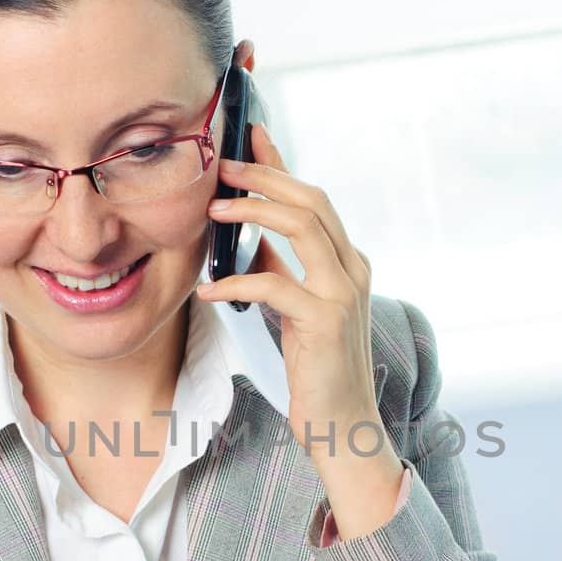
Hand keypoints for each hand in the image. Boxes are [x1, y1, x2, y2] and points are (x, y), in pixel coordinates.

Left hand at [197, 125, 403, 536]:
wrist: (343, 425)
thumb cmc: (317, 370)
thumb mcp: (297, 310)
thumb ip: (281, 270)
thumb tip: (249, 239)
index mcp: (348, 263)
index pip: (314, 198)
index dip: (281, 165)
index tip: (251, 135)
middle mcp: (352, 270)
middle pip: (310, 200)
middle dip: (264, 177)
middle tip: (223, 167)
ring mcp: (343, 293)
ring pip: (299, 227)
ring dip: (251, 212)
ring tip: (213, 212)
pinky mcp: (325, 321)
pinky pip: (274, 284)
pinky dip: (236, 282)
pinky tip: (209, 291)